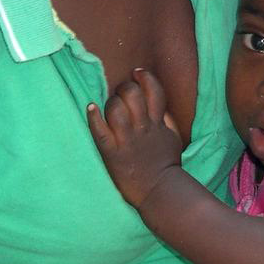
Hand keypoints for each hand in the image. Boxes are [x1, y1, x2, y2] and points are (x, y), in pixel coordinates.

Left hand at [87, 68, 184, 208]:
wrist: (159, 191)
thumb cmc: (165, 164)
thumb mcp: (173, 137)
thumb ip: (166, 119)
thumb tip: (159, 105)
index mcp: (157, 124)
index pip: (154, 91)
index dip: (145, 77)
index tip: (137, 73)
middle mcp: (142, 128)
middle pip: (132, 95)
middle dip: (124, 88)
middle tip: (121, 93)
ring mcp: (126, 141)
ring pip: (116, 110)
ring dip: (110, 102)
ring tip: (108, 106)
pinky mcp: (112, 153)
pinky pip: (100, 132)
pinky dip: (94, 118)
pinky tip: (90, 108)